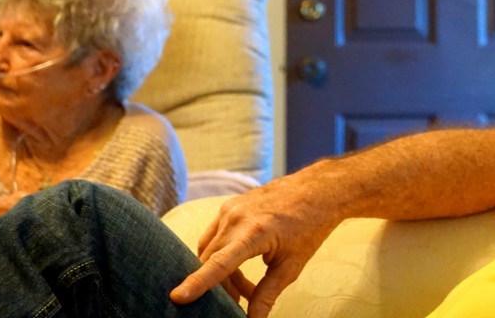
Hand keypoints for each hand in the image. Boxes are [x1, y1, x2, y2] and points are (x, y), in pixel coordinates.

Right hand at [170, 176, 340, 317]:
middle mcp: (236, 217)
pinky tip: (240, 268)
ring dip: (222, 274)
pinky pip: (214, 237)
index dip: (197, 283)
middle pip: (210, 261)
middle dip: (219, 288)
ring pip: (209, 250)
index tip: (178, 297)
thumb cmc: (309, 226)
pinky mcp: (229, 206)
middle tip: (236, 305)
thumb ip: (267, 294)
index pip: (219, 263)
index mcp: (254, 232)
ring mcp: (230, 209)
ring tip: (246, 289)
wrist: (316, 190)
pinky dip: (222, 256)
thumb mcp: (291, 266)